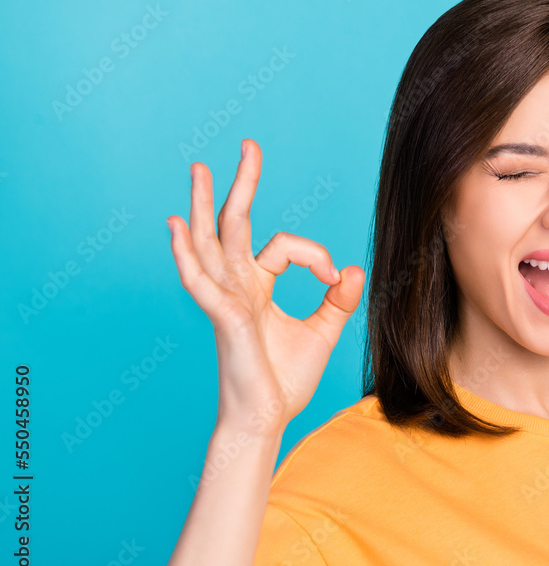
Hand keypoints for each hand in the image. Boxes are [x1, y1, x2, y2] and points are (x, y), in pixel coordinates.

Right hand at [166, 139, 363, 436]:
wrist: (267, 418)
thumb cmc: (284, 380)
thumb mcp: (322, 332)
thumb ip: (338, 300)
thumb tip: (355, 269)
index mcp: (257, 286)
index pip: (284, 246)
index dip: (317, 256)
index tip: (339, 278)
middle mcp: (237, 286)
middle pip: (234, 225)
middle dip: (241, 184)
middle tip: (248, 146)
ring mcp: (225, 299)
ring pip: (211, 243)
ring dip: (204, 204)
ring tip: (199, 168)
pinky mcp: (223, 318)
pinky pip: (201, 282)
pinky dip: (187, 253)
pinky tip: (178, 226)